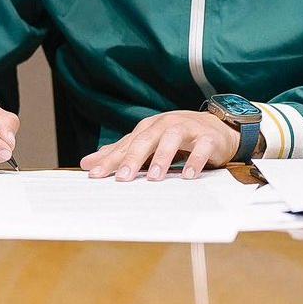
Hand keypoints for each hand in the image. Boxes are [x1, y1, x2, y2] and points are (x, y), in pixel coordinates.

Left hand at [80, 110, 238, 179]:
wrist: (216, 127)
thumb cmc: (176, 137)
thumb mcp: (146, 143)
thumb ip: (119, 153)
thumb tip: (86, 163)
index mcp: (147, 128)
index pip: (125, 145)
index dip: (109, 160)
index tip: (94, 174)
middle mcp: (164, 125)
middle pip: (145, 140)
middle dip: (132, 159)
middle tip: (122, 178)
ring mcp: (187, 130)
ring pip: (171, 139)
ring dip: (162, 157)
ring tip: (154, 177)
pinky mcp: (208, 138)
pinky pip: (201, 148)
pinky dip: (195, 161)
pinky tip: (188, 176)